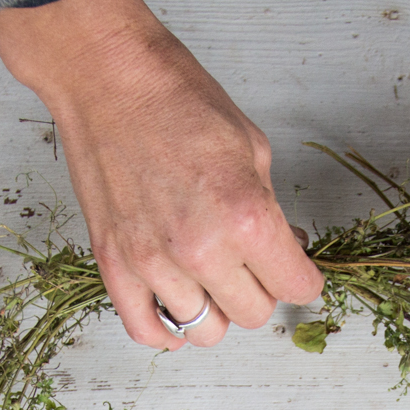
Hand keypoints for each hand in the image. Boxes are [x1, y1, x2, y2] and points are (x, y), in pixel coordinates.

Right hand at [0, 0, 321, 349]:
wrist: (107, 78)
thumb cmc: (175, 98)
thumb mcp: (251, 147)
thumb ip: (269, 208)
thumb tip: (282, 247)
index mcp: (246, 216)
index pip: (296, 286)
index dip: (302, 278)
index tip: (296, 270)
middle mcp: (201, 249)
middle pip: (254, 314)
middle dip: (262, 291)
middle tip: (253, 265)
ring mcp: (153, 263)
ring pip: (205, 330)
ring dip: (216, 308)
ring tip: (212, 279)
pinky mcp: (114, 265)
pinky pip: (146, 329)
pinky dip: (167, 332)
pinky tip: (178, 315)